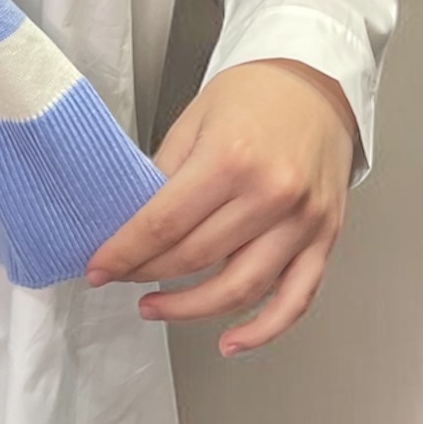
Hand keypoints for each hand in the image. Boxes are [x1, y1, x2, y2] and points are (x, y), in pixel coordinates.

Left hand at [84, 57, 357, 359]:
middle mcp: (271, 194)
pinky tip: (230, 342)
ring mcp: (303, 221)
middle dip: (147, 275)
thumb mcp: (193, 120)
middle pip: (195, 258)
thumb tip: (130, 224)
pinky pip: (296, 299)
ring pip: (240, 289)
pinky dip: (263, 330)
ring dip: (191, 310)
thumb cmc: (253, 94)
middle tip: (119, 278)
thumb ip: (164, 175)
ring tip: (156, 308)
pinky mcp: (326, 237)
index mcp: (231, 158)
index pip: (163, 224)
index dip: (123, 253)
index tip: (96, 268)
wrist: (316, 81)